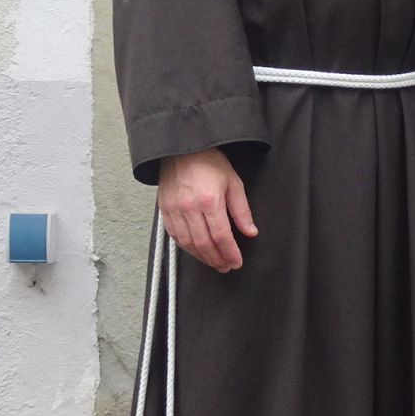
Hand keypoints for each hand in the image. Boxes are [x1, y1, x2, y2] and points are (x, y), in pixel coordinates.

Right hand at [158, 149, 257, 271]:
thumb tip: (250, 232)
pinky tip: (196, 251)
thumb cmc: (209, 162)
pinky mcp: (165, 211)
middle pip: (204, 244)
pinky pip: (175, 236)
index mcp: (209, 200)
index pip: (221, 236)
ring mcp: (174, 210)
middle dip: (217, 259)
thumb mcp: (233, 182)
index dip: (230, 253)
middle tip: (226, 266)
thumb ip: (242, 210)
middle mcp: (189, 208)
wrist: (182, 148)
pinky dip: (187, 248)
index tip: (236, 262)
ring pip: (188, 244)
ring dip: (202, 257)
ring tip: (214, 262)